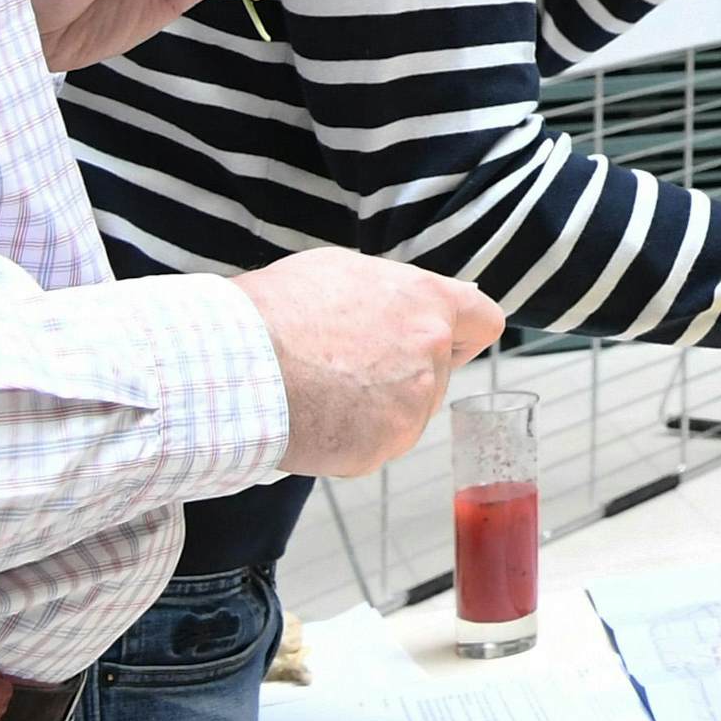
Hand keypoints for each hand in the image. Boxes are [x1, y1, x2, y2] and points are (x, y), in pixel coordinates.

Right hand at [231, 250, 504, 475]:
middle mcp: (431, 351)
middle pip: (439, 375)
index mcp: (429, 302)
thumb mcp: (346, 272)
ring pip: (407, 415)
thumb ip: (397, 293)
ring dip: (377, 412)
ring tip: (324, 391)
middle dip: (405, 376)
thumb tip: (418, 304)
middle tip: (350, 370)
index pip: (485, 322)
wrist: (236, 361)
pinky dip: (349, 442)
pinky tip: (316, 419)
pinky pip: (374, 448)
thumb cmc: (281, 309)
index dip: (463, 334)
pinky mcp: (381, 447)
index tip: (444, 342)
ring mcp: (410, 404)